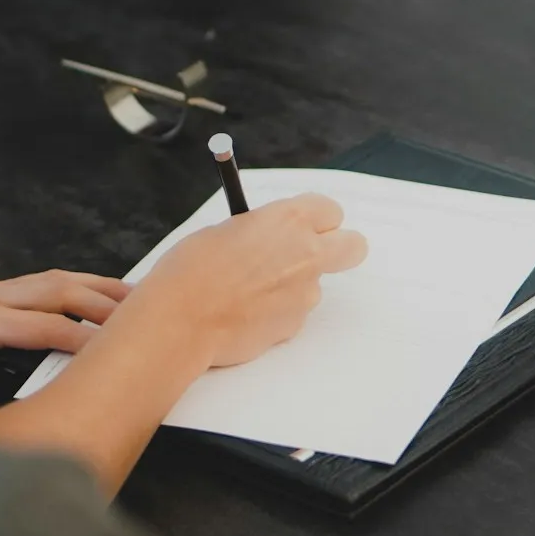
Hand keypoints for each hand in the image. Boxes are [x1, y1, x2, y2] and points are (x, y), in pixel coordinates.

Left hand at [0, 263, 131, 406]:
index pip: (43, 326)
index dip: (83, 340)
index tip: (120, 354)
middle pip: (61, 291)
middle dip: (107, 303)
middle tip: (152, 318)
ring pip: (57, 282)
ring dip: (99, 288)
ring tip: (141, 299)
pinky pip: (45, 285)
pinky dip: (78, 287)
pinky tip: (94, 296)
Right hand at [128, 193, 369, 367]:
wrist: (181, 319)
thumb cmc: (191, 269)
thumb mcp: (226, 230)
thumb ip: (261, 232)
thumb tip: (270, 240)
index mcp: (289, 219)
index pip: (330, 209)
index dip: (317, 219)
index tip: (304, 225)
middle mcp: (306, 253)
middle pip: (353, 246)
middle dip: (341, 247)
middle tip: (314, 253)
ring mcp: (305, 293)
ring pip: (314, 285)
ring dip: (293, 287)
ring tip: (247, 292)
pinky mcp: (295, 325)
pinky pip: (292, 314)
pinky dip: (275, 313)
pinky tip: (243, 313)